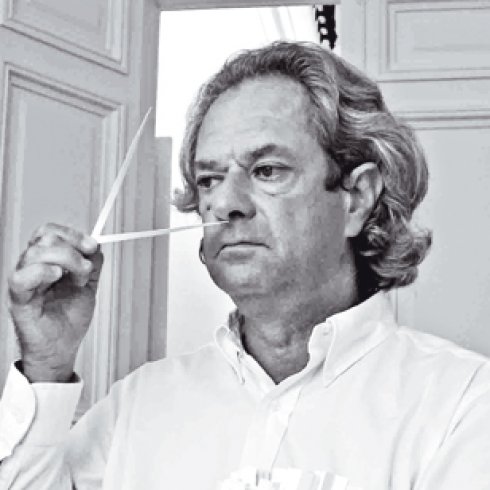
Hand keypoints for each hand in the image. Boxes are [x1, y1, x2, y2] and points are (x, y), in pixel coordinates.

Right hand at [8, 223, 103, 381]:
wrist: (62, 348)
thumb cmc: (68, 319)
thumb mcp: (88, 285)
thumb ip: (93, 265)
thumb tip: (97, 245)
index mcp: (47, 261)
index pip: (50, 232)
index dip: (72, 234)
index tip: (92, 245)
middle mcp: (32, 267)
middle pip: (45, 238)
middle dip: (73, 248)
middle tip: (87, 267)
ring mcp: (24, 281)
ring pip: (36, 252)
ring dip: (65, 260)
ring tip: (78, 278)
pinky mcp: (18, 299)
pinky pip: (21, 277)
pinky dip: (42, 272)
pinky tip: (56, 277)